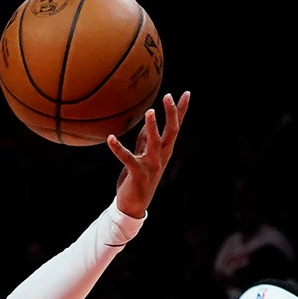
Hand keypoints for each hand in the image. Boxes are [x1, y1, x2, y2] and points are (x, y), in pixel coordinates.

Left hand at [109, 91, 190, 218]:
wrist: (133, 205)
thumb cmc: (138, 177)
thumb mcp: (144, 156)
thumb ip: (145, 140)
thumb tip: (147, 122)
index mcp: (165, 151)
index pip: (176, 127)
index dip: (181, 111)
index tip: (186, 93)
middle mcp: (162, 157)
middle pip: (171, 132)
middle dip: (171, 114)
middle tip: (168, 96)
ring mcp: (151, 165)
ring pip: (154, 143)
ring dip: (152, 127)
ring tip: (149, 111)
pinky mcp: (137, 173)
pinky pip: (127, 158)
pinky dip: (118, 148)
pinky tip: (110, 138)